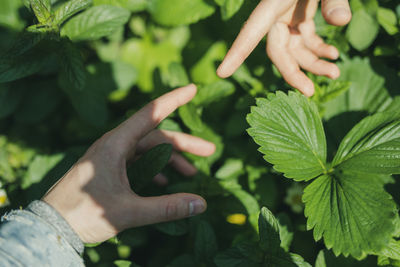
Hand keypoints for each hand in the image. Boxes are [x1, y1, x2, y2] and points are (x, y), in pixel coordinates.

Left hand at [42, 84, 215, 242]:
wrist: (50, 226)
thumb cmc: (84, 214)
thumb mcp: (129, 211)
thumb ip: (166, 207)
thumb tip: (201, 204)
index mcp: (115, 145)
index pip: (150, 115)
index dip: (173, 101)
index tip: (192, 89)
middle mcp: (114, 145)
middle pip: (155, 137)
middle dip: (183, 144)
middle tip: (209, 151)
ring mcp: (110, 157)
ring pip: (147, 150)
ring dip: (169, 159)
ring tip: (190, 174)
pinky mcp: (108, 169)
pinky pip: (137, 162)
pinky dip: (154, 169)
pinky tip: (163, 183)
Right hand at [217, 0, 351, 95]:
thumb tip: (342, 22)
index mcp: (274, 2)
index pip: (251, 31)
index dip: (237, 53)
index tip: (221, 73)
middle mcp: (276, 13)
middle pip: (277, 50)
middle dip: (293, 72)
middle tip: (311, 92)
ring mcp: (288, 16)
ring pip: (293, 49)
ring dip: (312, 63)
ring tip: (334, 71)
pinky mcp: (300, 16)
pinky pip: (304, 40)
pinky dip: (318, 50)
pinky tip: (333, 55)